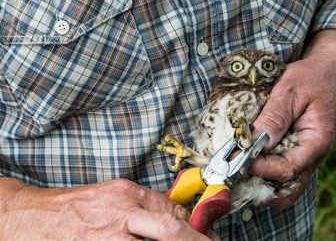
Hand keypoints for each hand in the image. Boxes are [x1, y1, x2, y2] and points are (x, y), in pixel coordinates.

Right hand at [0, 178, 217, 239]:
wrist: (37, 218)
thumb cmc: (76, 206)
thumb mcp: (114, 194)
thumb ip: (143, 205)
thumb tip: (176, 218)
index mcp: (127, 193)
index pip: (171, 211)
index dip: (194, 228)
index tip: (206, 237)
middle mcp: (121, 213)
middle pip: (169, 228)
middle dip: (194, 240)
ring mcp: (109, 237)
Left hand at [250, 29, 335, 208]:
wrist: (326, 73)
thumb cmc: (310, 79)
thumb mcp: (290, 90)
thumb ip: (275, 117)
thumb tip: (256, 142)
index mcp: (317, 141)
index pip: (288, 169)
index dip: (261, 168)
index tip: (239, 158)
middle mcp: (313, 156)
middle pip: (288, 189)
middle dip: (260, 187)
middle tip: (235, 173)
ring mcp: (305, 158)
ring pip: (285, 188)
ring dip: (262, 185)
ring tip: (239, 171)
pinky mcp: (296, 154)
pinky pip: (282, 176)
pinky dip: (265, 175)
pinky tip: (248, 163)